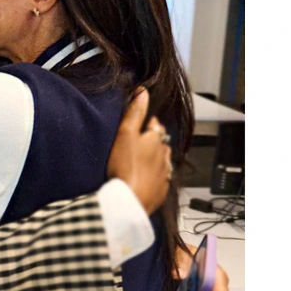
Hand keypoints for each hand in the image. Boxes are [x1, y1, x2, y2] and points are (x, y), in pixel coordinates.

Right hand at [107, 88, 172, 215]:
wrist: (129, 200)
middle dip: (152, 142)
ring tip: (142, 162)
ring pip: (163, 161)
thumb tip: (143, 90)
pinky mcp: (162, 191)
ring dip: (155, 159)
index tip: (136, 126)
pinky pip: (161, 180)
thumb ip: (135, 113)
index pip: (154, 125)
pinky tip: (146, 180)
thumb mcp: (125, 135)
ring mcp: (165, 174)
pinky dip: (155, 177)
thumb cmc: (125, 165)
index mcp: (156, 139)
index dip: (146, 124)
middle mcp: (165, 155)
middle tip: (137, 145)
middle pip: (160, 143)